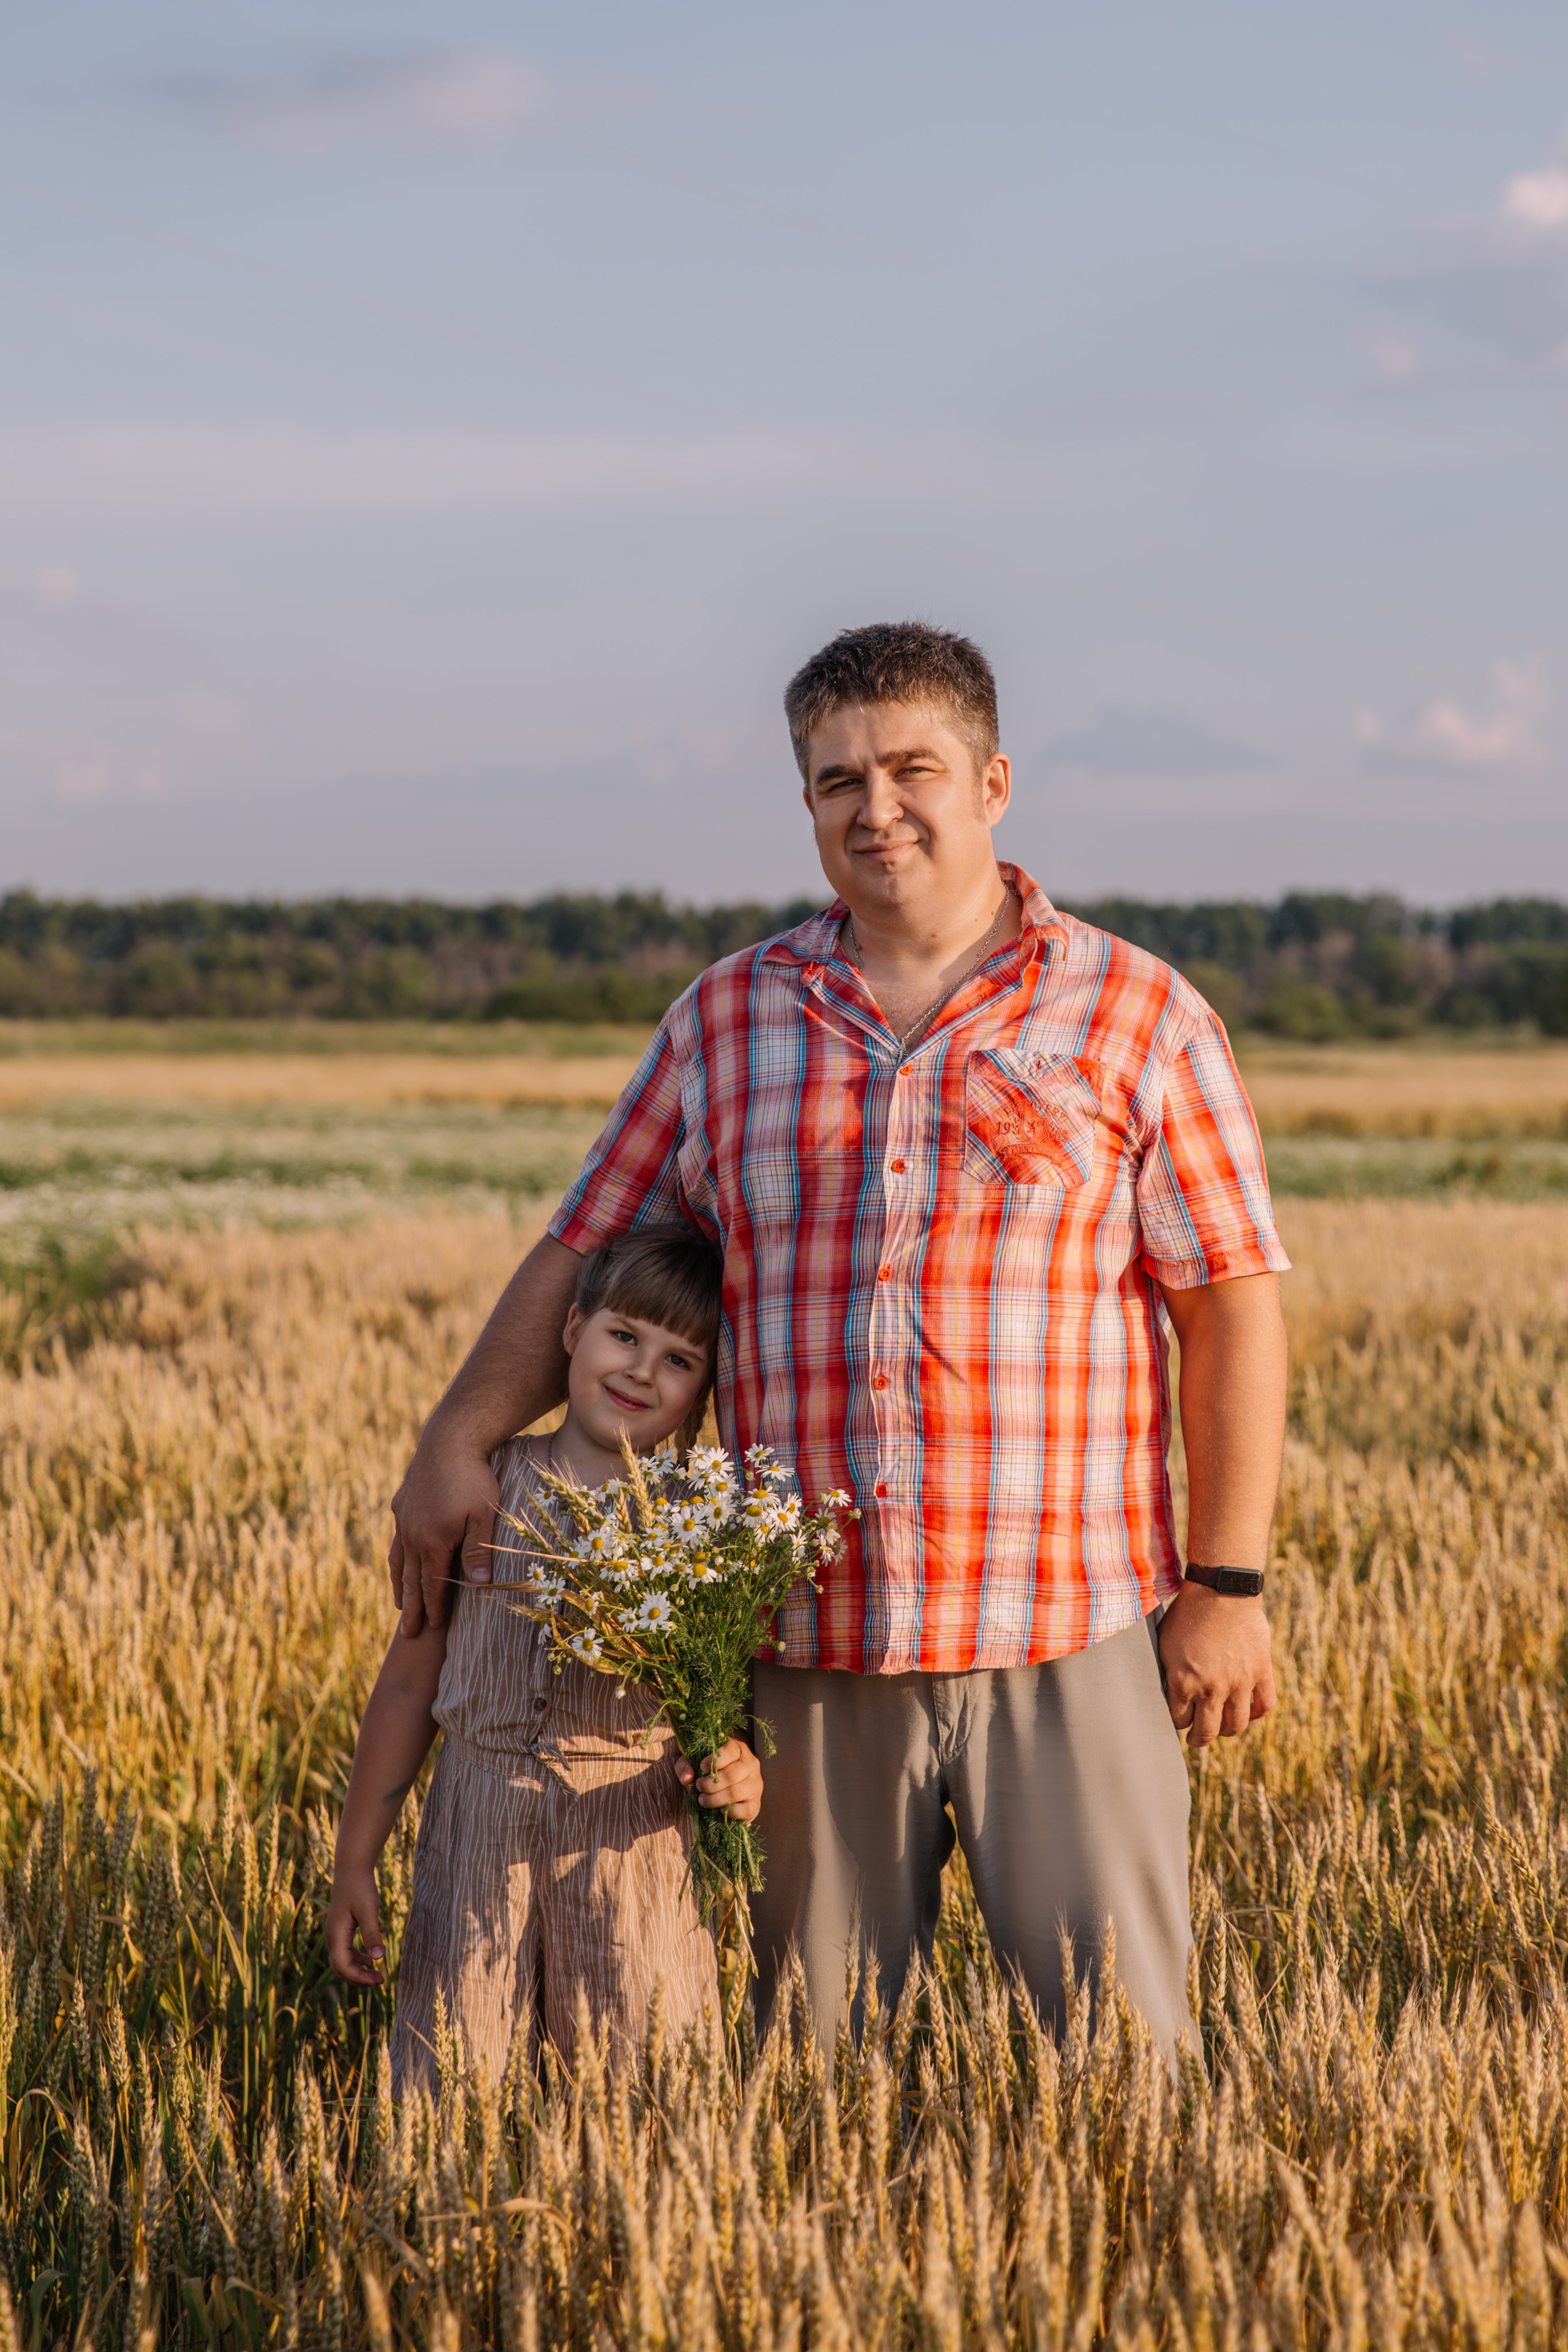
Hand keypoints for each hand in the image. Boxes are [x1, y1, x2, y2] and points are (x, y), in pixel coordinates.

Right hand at [325, 1869, 385, 1985]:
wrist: (352, 1870)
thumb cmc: (360, 1888)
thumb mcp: (369, 1911)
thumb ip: (372, 1934)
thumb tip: (378, 1959)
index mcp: (336, 1935)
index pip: (343, 1967)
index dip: (359, 1978)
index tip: (379, 1979)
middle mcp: (332, 1938)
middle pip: (341, 1969)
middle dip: (359, 1979)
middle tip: (380, 1980)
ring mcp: (335, 1935)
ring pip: (342, 1963)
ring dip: (358, 1971)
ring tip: (377, 1975)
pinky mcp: (341, 1931)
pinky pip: (346, 1953)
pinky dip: (357, 1960)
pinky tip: (370, 1961)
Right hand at [388, 1431, 500, 1634]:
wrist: (449, 1439)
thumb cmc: (473, 1478)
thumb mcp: (483, 1516)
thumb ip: (479, 1551)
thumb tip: (480, 1586)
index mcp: (432, 1542)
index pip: (431, 1585)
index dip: (433, 1608)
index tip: (433, 1628)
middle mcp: (412, 1534)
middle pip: (411, 1579)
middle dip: (410, 1608)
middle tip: (407, 1635)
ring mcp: (404, 1519)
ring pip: (399, 1560)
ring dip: (400, 1585)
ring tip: (398, 1605)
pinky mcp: (402, 1503)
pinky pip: (397, 1538)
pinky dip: (397, 1557)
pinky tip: (400, 1561)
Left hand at [675, 1739, 762, 1823]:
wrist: (726, 1786)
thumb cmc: (710, 1772)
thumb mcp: (694, 1763)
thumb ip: (685, 1766)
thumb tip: (686, 1777)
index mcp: (739, 1750)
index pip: (732, 1750)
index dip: (714, 1760)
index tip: (701, 1768)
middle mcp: (751, 1765)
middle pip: (731, 1775)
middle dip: (710, 1784)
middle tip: (699, 1787)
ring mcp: (756, 1784)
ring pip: (736, 1792)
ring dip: (715, 1799)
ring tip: (703, 1800)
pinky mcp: (756, 1803)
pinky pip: (746, 1810)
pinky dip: (731, 1812)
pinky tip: (720, 1809)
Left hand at [1158, 1584, 1276, 1747]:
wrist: (1221, 1590)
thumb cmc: (1187, 1612)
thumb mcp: (1164, 1642)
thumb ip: (1167, 1671)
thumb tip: (1166, 1693)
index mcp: (1182, 1681)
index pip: (1179, 1720)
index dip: (1178, 1722)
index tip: (1180, 1720)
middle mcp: (1210, 1688)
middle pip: (1206, 1732)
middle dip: (1198, 1739)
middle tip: (1196, 1739)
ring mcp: (1238, 1682)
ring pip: (1235, 1725)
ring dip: (1227, 1731)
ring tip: (1222, 1729)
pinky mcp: (1261, 1672)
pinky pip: (1265, 1705)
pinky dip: (1256, 1713)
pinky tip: (1248, 1710)